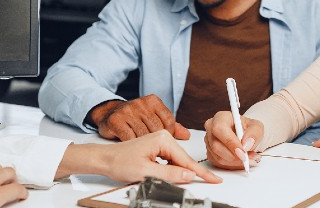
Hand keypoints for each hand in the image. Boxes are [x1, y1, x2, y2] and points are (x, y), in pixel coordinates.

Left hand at [56, 130, 221, 183]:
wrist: (105, 159)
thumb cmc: (120, 161)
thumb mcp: (146, 172)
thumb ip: (169, 174)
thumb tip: (188, 176)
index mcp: (163, 139)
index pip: (186, 160)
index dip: (201, 173)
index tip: (214, 179)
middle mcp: (164, 137)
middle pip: (183, 160)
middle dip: (191, 173)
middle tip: (208, 182)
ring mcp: (160, 141)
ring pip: (177, 162)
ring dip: (179, 172)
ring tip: (178, 179)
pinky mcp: (157, 147)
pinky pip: (171, 160)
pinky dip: (173, 169)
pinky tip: (170, 174)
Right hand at [88, 95, 189, 140]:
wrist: (108, 114)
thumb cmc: (134, 120)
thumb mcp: (153, 119)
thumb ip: (170, 126)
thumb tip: (187, 135)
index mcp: (153, 101)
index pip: (169, 121)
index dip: (170, 135)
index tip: (167, 144)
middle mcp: (140, 103)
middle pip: (157, 129)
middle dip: (158, 144)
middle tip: (156, 151)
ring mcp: (127, 111)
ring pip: (143, 135)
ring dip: (145, 147)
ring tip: (144, 150)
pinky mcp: (116, 120)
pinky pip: (129, 138)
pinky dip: (133, 146)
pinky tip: (133, 148)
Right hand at [203, 111, 262, 169]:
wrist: (246, 136)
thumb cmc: (248, 129)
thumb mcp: (257, 127)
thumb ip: (254, 134)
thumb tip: (247, 144)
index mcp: (220, 118)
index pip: (220, 130)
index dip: (230, 142)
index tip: (242, 151)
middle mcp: (211, 128)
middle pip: (216, 146)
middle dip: (234, 155)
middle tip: (247, 158)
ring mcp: (209, 142)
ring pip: (218, 157)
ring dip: (235, 161)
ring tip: (248, 158)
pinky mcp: (210, 153)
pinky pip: (219, 163)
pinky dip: (232, 165)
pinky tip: (241, 161)